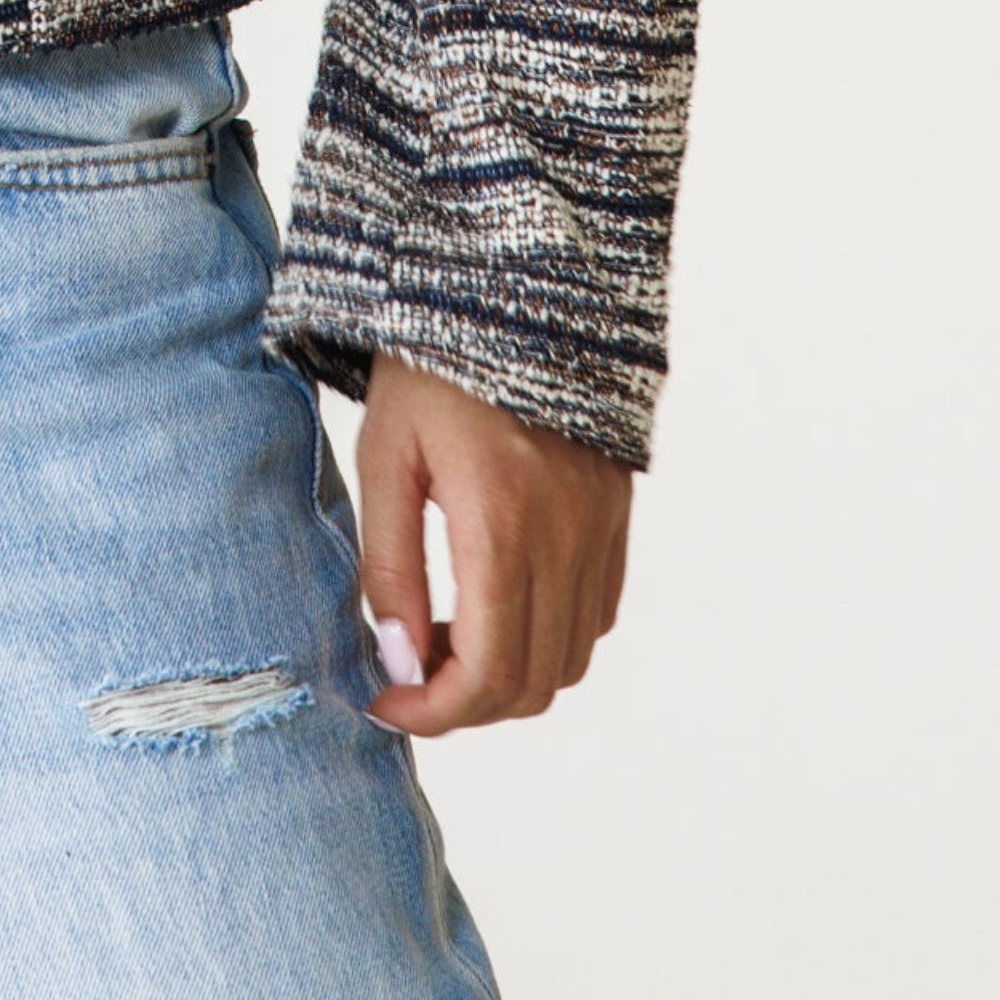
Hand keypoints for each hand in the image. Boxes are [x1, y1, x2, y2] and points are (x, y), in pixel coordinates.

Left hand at [349, 352, 631, 734]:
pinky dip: (547, 637)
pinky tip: (493, 602)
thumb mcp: (386, 457)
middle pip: (532, 681)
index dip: (434, 713)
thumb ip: (389, 566)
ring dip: (507, 675)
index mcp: (503, 521)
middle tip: (404, 675)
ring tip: (442, 636)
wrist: (513, 285)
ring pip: (570, 658)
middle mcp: (566, 536)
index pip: (486, 672)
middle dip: (464, 704)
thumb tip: (396, 662)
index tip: (383, 702)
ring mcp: (601, 528)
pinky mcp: (615, 516)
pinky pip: (594, 614)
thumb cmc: (432, 364)